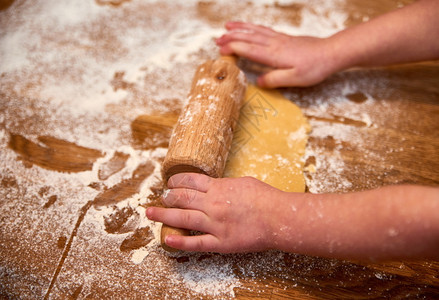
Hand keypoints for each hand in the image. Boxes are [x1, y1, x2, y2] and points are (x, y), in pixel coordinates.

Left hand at [146, 173, 291, 252]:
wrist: (279, 217)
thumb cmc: (266, 198)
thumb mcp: (243, 182)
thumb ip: (225, 184)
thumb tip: (213, 185)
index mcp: (219, 188)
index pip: (190, 181)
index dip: (176, 181)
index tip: (170, 183)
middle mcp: (213, 204)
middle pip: (182, 198)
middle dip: (167, 197)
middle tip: (161, 198)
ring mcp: (215, 224)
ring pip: (183, 218)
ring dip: (164, 215)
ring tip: (150, 213)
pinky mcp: (221, 242)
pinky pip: (196, 243)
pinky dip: (180, 242)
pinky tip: (167, 240)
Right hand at [216, 21, 335, 87]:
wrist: (331, 53)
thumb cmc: (314, 68)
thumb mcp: (295, 79)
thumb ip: (275, 80)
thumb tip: (258, 81)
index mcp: (274, 55)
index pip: (249, 49)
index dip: (234, 48)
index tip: (221, 49)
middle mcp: (274, 44)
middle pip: (249, 38)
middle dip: (231, 37)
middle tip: (217, 40)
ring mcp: (279, 39)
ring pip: (255, 31)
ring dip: (240, 28)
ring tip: (227, 26)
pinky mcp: (284, 38)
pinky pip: (263, 30)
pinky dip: (252, 27)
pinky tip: (249, 27)